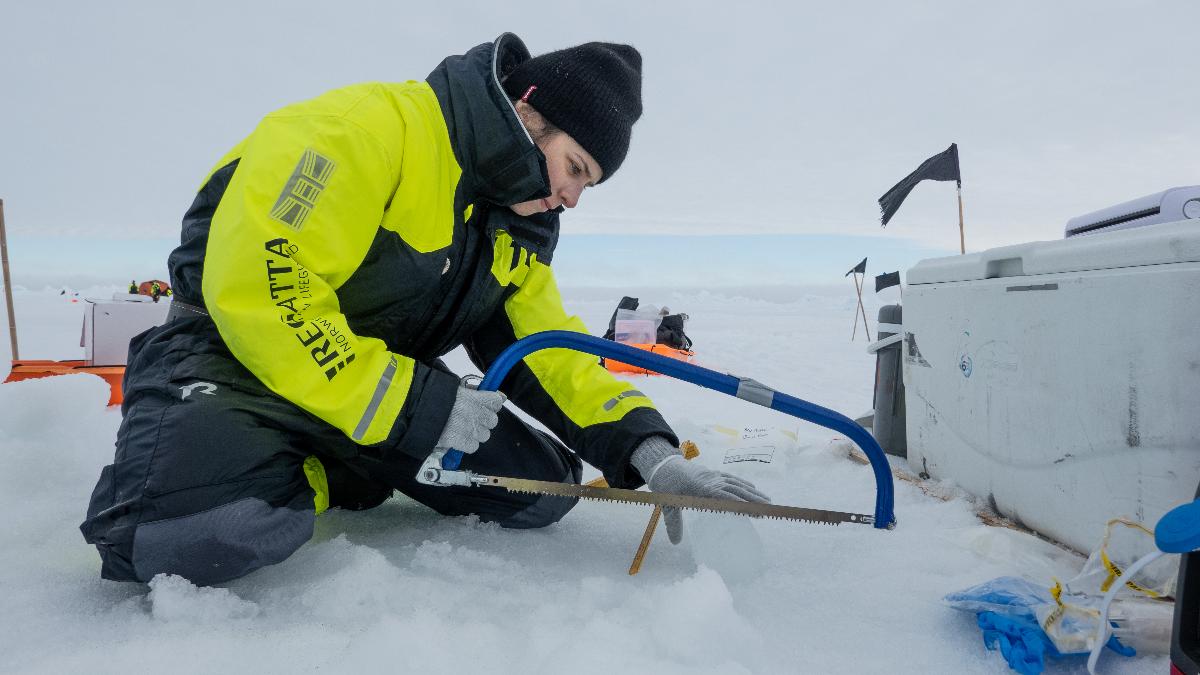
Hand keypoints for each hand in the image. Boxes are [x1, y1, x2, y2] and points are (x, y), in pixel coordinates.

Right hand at [433, 385, 505, 454]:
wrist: (418, 409)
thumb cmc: (435, 396)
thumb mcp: (456, 388)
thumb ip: (477, 392)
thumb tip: (500, 396)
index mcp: (475, 397)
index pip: (496, 402)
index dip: (491, 404)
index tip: (484, 405)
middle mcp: (476, 414)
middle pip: (492, 421)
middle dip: (483, 420)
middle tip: (471, 418)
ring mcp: (470, 429)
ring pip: (484, 435)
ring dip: (475, 433)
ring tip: (462, 429)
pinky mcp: (461, 442)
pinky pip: (473, 446)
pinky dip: (467, 444)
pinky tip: (458, 438)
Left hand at [630, 436, 770, 543]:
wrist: (663, 464)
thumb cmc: (666, 484)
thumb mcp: (667, 504)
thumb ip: (673, 523)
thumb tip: (676, 543)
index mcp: (702, 488)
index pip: (726, 497)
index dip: (741, 504)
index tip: (754, 511)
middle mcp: (712, 481)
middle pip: (736, 490)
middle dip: (753, 499)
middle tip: (769, 509)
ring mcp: (714, 476)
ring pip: (736, 484)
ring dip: (752, 492)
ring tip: (767, 502)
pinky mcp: (713, 474)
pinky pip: (731, 479)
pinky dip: (743, 484)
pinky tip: (753, 489)